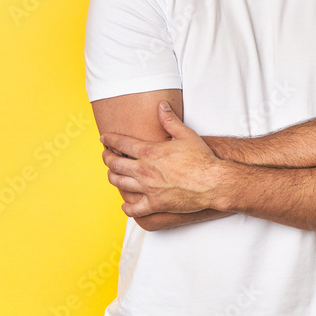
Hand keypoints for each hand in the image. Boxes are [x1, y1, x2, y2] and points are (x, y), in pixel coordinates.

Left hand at [100, 101, 223, 216]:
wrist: (212, 182)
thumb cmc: (201, 158)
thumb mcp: (186, 134)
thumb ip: (169, 120)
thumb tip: (161, 105)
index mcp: (149, 152)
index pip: (121, 144)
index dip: (110, 140)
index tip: (104, 138)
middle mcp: (144, 171)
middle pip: (115, 164)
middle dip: (107, 158)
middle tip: (106, 155)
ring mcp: (148, 189)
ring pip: (120, 184)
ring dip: (112, 177)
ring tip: (112, 174)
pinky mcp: (155, 204)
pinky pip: (133, 209)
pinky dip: (127, 207)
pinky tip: (126, 203)